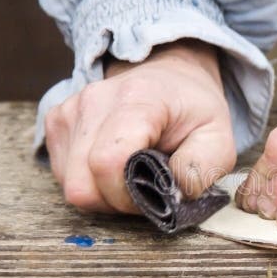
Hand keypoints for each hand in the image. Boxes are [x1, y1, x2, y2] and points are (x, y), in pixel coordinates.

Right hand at [45, 39, 235, 212]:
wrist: (170, 76)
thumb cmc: (193, 110)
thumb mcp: (219, 138)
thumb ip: (203, 168)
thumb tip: (173, 194)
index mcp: (138, 100)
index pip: (108, 162)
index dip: (126, 196)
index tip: (152, 195)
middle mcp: (95, 100)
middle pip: (81, 182)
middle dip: (114, 201)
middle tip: (144, 190)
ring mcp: (70, 109)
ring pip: (68, 183)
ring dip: (101, 193)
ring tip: (132, 175)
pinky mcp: (57, 120)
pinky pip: (62, 172)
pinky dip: (88, 180)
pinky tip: (114, 166)